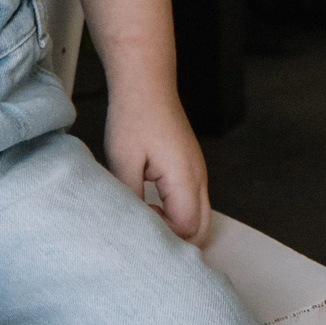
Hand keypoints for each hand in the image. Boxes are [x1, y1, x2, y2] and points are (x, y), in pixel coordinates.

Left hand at [105, 85, 210, 245]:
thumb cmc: (135, 116)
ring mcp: (198, 173)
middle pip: (202, 230)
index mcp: (185, 178)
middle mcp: (199, 178)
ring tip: (146, 216)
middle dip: (176, 240)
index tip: (138, 218)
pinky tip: (152, 204)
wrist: (146, 84)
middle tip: (145, 229)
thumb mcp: (123, 160)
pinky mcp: (190, 168)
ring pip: (200, 218)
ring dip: (176, 226)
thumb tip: (131, 224)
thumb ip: (130, 197)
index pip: (187, 229)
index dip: (163, 234)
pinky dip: (177, 213)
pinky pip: (193, 203)